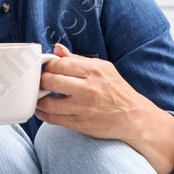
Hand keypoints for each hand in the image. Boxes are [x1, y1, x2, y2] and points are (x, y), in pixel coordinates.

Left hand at [34, 44, 157, 141]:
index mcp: (93, 70)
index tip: (47, 69)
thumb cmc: (117, 90)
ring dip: (39, 100)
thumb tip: (57, 49)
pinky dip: (43, 115)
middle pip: (51, 81)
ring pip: (48, 103)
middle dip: (41, 81)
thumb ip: (77, 59)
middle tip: (41, 82)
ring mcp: (83, 107)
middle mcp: (88, 88)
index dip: (48, 66)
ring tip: (39, 97)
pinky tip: (43, 111)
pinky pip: (53, 119)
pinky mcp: (80, 124)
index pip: (60, 64)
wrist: (134, 117)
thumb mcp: (103, 68)